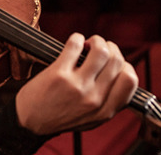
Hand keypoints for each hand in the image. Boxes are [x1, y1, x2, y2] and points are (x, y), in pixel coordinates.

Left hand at [15, 33, 137, 134]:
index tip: (113, 62)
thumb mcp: (92, 118)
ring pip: (101, 50)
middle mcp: (94, 99)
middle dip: (110, 47)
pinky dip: (77, 38)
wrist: (30, 121)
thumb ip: (109, 101)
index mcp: (105, 111)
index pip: (130, 80)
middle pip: (117, 61)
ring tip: (88, 44)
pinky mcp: (59, 74)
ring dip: (96, 40)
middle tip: (98, 48)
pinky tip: (74, 43)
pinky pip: (75, 44)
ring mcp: (77, 86)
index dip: (125, 65)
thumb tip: (122, 73)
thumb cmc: (60, 116)